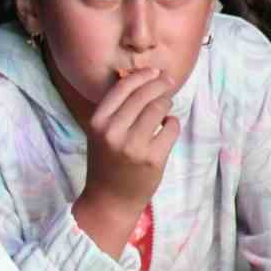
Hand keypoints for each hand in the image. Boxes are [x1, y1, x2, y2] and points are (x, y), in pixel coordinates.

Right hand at [78, 66, 177, 218]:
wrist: (110, 199)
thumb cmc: (106, 162)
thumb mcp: (100, 134)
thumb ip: (116, 111)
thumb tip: (144, 81)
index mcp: (97, 122)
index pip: (122, 88)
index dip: (142, 75)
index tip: (154, 71)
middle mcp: (113, 132)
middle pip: (145, 95)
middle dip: (160, 84)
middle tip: (168, 82)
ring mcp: (134, 146)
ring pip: (160, 109)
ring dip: (167, 103)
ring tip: (166, 107)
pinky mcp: (153, 158)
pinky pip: (171, 128)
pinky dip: (173, 124)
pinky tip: (167, 127)